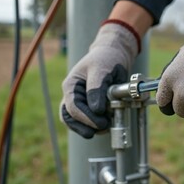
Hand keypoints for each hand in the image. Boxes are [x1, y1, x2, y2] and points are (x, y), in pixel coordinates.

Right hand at [60, 20, 139, 138]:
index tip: (102, 120)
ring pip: (74, 122)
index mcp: (70, 85)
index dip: (86, 117)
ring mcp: (78, 102)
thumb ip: (97, 89)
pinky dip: (93, 126)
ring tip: (105, 127)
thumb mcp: (101, 70)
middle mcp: (71, 95)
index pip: (72, 107)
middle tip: (104, 126)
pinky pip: (84, 122)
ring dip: (88, 128)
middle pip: (69, 117)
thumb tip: (96, 109)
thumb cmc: (105, 59)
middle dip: (86, 125)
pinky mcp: (87, 107)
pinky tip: (106, 125)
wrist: (113, 55)